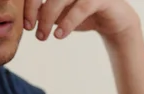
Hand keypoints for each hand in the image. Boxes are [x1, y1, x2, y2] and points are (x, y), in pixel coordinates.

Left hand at [23, 0, 139, 40]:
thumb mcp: (62, 15)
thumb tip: (26, 17)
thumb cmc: (86, 16)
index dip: (29, 5)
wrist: (116, 23)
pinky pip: (81, 8)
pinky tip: (60, 35)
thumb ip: (45, 13)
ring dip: (49, 18)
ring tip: (44, 37)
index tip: (26, 24)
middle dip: (37, 13)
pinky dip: (68, 22)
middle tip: (33, 32)